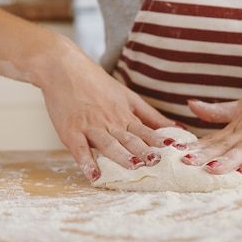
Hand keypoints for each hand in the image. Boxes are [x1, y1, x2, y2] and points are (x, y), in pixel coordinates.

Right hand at [38, 41, 178, 181]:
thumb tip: (178, 128)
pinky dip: (86, 162)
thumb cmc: (96, 84)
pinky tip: (93, 174)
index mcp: (125, 115)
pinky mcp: (70, 130)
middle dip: (144, 150)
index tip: (174, 151)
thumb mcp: (128, 97)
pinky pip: (79, 148)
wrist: (63, 67)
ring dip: (121, 155)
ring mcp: (90, 126)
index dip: (160, 141)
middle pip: (129, 138)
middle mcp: (110, 121)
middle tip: (158, 162)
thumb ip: (150, 115)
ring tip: (133, 167)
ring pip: (108, 143)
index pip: (146, 130)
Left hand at [181, 54, 241, 175]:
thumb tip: (190, 105)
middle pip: (223, 144)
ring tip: (209, 169)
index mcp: (238, 123)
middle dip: (202, 154)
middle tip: (181, 162)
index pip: (212, 138)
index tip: (171, 152)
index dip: (192, 146)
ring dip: (226, 159)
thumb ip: (218, 111)